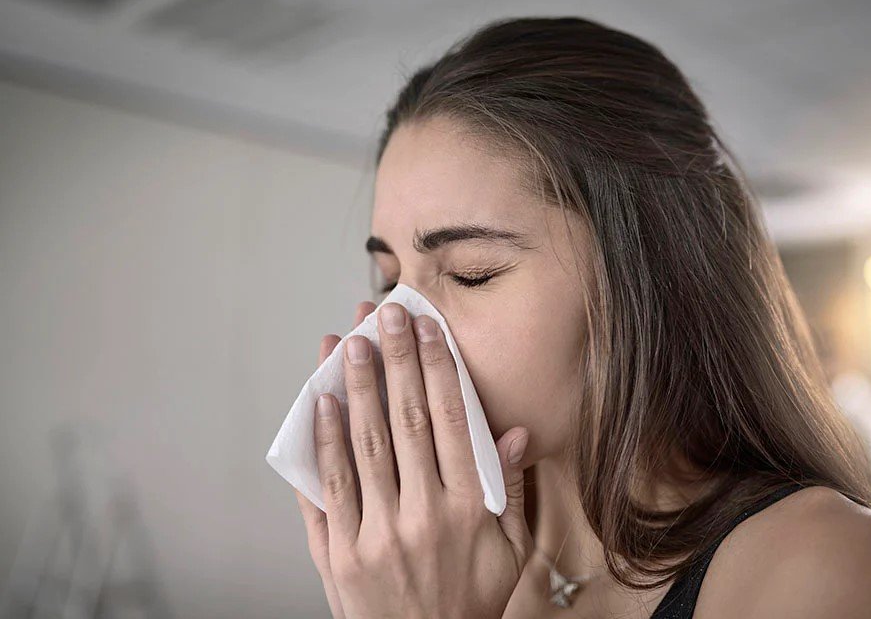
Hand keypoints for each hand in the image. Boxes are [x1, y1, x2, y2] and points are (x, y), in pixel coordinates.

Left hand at [298, 300, 532, 618]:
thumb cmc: (471, 600)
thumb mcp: (512, 550)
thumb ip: (511, 488)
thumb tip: (515, 430)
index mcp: (468, 508)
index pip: (450, 420)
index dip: (437, 367)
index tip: (427, 328)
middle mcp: (422, 514)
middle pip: (404, 420)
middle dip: (394, 360)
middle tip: (383, 314)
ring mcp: (376, 534)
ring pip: (363, 445)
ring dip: (356, 388)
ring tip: (348, 342)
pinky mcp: (339, 553)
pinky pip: (329, 489)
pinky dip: (324, 443)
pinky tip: (321, 404)